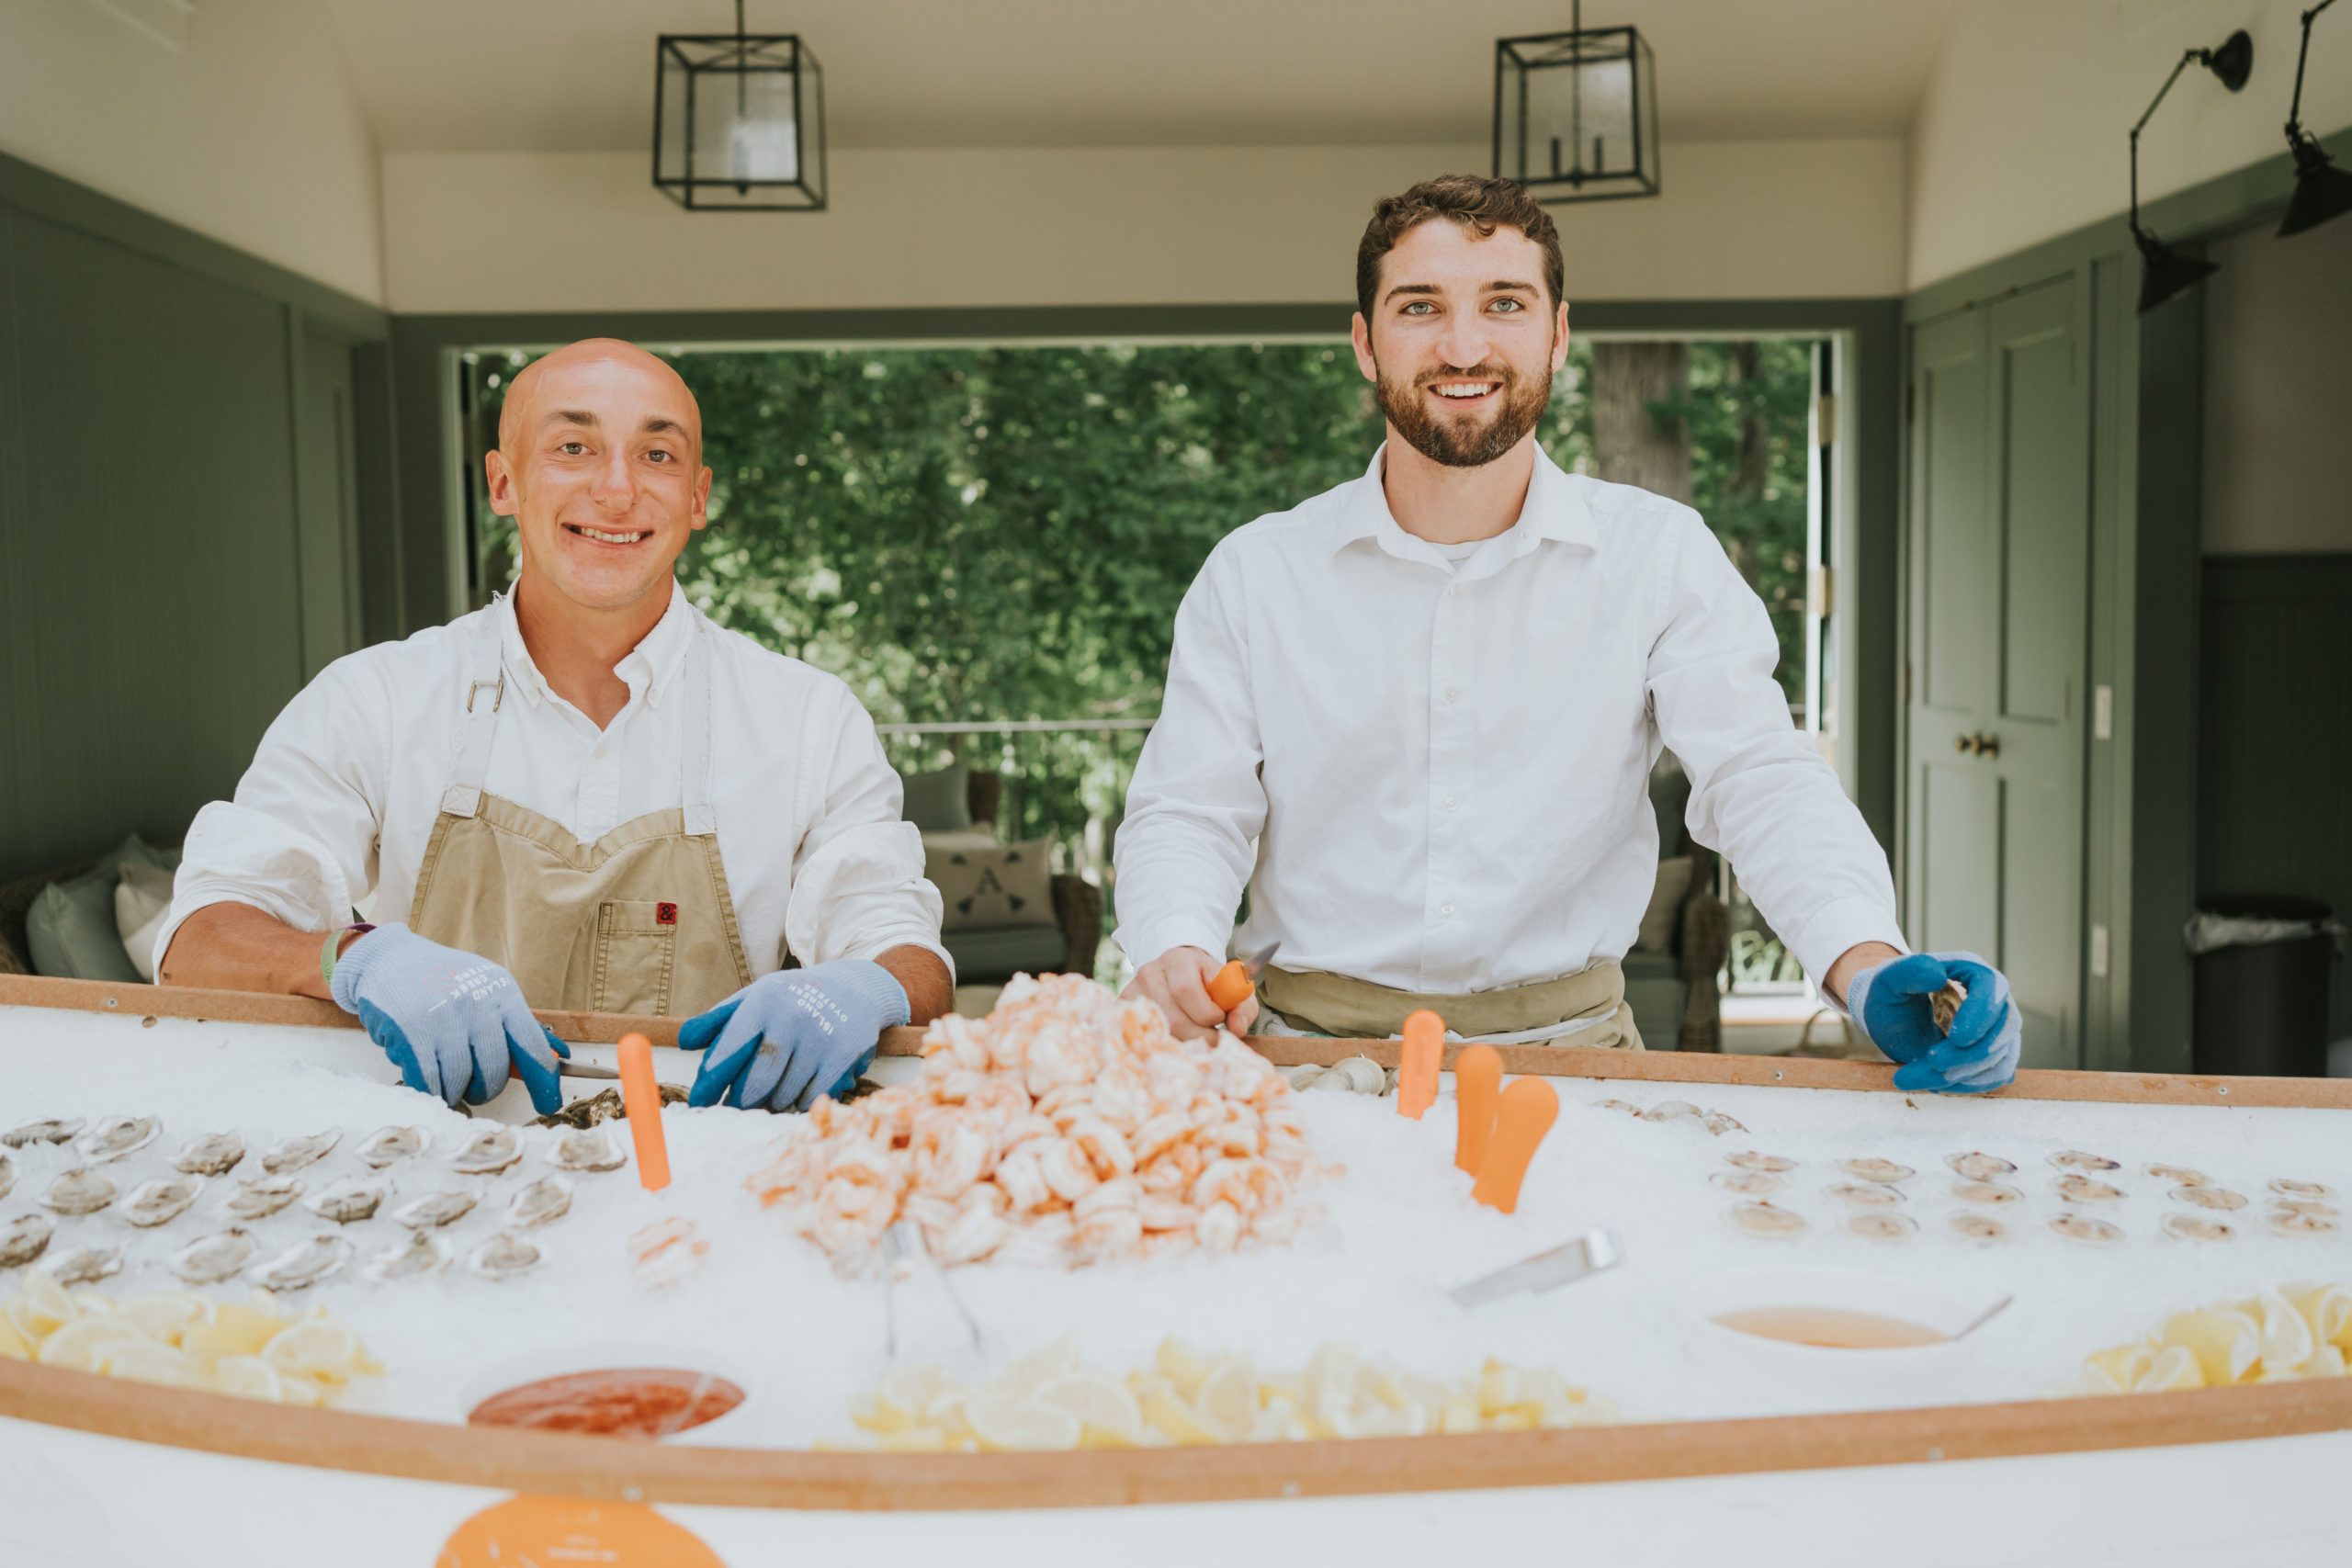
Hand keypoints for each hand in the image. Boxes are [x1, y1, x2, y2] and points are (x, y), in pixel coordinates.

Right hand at [328, 924, 568, 1113]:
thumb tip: (560, 1056)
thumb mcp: (489, 990)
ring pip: (459, 1082)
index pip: (532, 1046)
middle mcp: (475, 1005)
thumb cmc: (445, 980)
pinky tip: (426, 1080)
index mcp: (502, 993)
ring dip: (453, 1091)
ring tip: (446, 1079)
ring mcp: (441, 1019)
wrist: (389, 959)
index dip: (544, 1081)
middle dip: (485, 1090)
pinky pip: (427, 1082)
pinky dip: (429, 1090)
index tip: (548, 1105)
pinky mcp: (409, 1033)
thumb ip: (520, 1026)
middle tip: (475, 1088)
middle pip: (494, 1072)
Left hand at [678, 960, 909, 1111]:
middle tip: (733, 1109)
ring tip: (773, 1090)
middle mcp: (791, 1018)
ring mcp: (821, 1038)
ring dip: (772, 1101)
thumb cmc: (792, 999)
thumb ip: (717, 1021)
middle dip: (740, 1102)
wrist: (855, 988)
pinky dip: (799, 1101)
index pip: (728, 1053)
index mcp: (762, 1003)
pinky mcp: (844, 1056)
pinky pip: (810, 1098)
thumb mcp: (754, 998)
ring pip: (783, 1095)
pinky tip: (799, 1087)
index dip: (710, 1084)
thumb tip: (683, 1043)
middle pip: (755, 1084)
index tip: (699, 1104)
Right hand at [1122, 946, 1254, 1040]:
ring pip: (1160, 1032)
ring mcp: (1133, 991)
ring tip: (1195, 1030)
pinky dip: (1166, 1042)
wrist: (1180, 967)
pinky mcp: (1125, 1008)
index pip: (1185, 990)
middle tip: (1212, 1032)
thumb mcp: (1232, 986)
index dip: (1206, 1011)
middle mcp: (1150, 973)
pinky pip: (1145, 1036)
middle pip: (1172, 1018)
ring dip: (1185, 1040)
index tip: (1219, 1016)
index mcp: (1177, 960)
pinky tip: (1178, 1035)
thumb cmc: (1208, 980)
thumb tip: (1237, 1029)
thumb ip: (1243, 1006)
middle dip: (1199, 1033)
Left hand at [1843, 950, 2020, 1093]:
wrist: (1889, 1018)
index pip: (1993, 988)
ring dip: (1959, 1073)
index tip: (1956, 1038)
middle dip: (1968, 1053)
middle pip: (2003, 1029)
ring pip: (1998, 1058)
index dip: (1981, 1015)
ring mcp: (1998, 1030)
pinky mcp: (1995, 1056)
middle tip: (1930, 1060)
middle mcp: (1993, 1000)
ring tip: (1914, 1075)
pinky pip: (1994, 1075)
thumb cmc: (1889, 994)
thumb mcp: (1888, 980)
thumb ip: (1908, 971)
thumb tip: (1937, 973)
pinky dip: (1964, 1084)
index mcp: (1972, 972)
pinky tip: (1930, 1081)